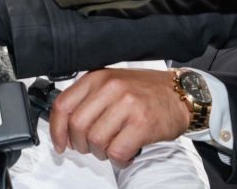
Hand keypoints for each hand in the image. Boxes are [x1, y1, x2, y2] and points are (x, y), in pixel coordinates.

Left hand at [49, 69, 190, 166]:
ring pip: (95, 140)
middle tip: (89, 147)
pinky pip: (117, 151)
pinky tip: (125, 153)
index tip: (59, 142)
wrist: (181, 94)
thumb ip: (88, 98)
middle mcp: (110, 88)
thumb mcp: (112, 83)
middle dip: (79, 144)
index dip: (56, 129)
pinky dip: (118, 159)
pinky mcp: (142, 124)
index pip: (63, 104)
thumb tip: (64, 124)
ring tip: (110, 148)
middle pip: (77, 125)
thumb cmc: (145, 91)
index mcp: (97, 77)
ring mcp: (127, 105)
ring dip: (100, 153)